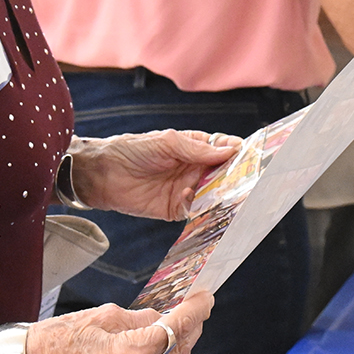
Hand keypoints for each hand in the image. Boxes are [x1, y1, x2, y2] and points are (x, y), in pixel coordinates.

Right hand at [27, 290, 211, 353]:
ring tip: (177, 324)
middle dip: (191, 327)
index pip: (176, 329)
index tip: (205, 298)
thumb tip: (166, 318)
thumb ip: (143, 318)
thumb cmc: (64, 337)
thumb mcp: (107, 315)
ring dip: (177, 344)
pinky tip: (157, 347)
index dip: (195, 311)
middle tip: (196, 308)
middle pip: (179, 350)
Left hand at [71, 131, 241, 219]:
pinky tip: (192, 199)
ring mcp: (187, 190)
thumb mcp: (166, 142)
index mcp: (195, 148)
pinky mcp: (175, 209)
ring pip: (213, 195)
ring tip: (226, 194)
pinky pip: (195, 211)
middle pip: (224, 175)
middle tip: (247, 181)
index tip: (252, 158)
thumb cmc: (132, 149)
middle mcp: (195, 169)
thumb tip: (229, 151)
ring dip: (220, 195)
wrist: (101, 174)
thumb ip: (196, 148)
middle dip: (235, 178)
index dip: (238, 153)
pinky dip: (198, 208)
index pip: (224, 150)